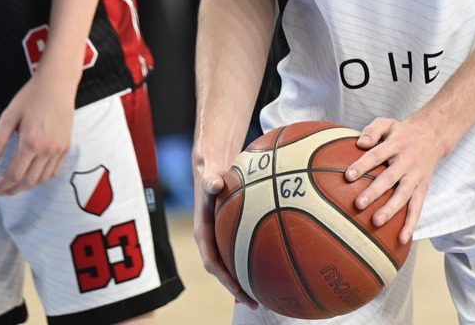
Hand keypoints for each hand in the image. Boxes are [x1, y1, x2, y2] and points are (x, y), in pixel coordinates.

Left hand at [0, 72, 75, 195]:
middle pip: (28, 181)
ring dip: (26, 188)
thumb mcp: (9, 116)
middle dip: (11, 190)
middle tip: (0, 191)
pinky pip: (54, 171)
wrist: (57, 84)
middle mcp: (47, 150)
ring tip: (13, 187)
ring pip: (42, 179)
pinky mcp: (66, 146)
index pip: (14, 174)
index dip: (1, 185)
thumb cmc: (32, 97)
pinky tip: (32, 178)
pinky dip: (42, 180)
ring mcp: (59, 149)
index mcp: (31, 143)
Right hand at [192, 147, 257, 308]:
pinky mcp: (231, 235)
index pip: (212, 262)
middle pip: (223, 271)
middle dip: (237, 289)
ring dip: (245, 281)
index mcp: (203, 233)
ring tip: (265, 296)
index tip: (239, 289)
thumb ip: (210, 182)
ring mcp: (221, 239)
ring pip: (233, 265)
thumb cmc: (212, 175)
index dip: (224, 279)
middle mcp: (211, 241)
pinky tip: (271, 270)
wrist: (212, 170)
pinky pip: (241, 253)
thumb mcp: (209, 177)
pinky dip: (253, 264)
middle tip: (256, 303)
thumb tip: (214, 184)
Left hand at [346, 117, 448, 244]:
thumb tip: (359, 144)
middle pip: (390, 178)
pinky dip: (411, 224)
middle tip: (358, 204)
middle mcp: (408, 161)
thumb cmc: (402, 132)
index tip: (347, 176)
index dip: (362, 165)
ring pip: (404, 195)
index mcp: (396, 144)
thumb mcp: (388, 122)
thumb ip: (372, 130)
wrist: (432, 136)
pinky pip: (418, 208)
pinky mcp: (423, 188)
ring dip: (391, 210)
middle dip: (374, 192)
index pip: (376, 155)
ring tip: (376, 222)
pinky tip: (402, 239)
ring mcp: (416, 177)